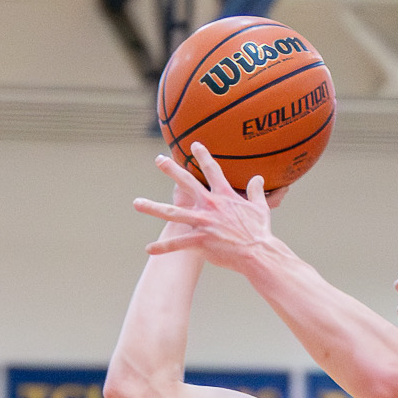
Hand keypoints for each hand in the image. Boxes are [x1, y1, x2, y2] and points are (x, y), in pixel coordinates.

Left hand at [135, 145, 285, 267]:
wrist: (258, 253)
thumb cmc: (260, 232)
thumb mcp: (260, 208)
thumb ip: (255, 192)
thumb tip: (258, 178)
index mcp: (224, 196)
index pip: (211, 170)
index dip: (202, 155)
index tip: (193, 144)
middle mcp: (210, 205)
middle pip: (186, 183)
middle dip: (171, 169)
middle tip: (158, 160)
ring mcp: (203, 222)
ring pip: (172, 213)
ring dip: (153, 208)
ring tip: (137, 203)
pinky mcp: (200, 241)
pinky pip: (177, 244)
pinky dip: (163, 247)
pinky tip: (149, 249)